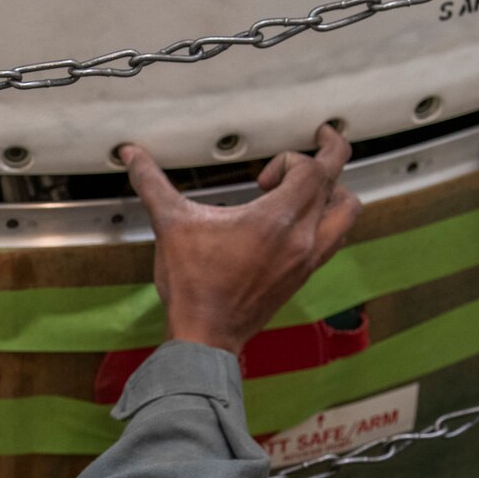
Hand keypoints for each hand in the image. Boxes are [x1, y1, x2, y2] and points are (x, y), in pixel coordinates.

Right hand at [122, 126, 361, 353]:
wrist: (206, 334)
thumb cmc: (194, 284)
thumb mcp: (171, 226)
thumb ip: (153, 184)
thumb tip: (131, 155)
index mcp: (278, 220)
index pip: (314, 169)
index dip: (290, 160)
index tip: (263, 175)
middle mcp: (303, 238)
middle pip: (340, 187)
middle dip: (330, 160)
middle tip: (321, 143)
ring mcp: (308, 259)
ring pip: (347, 215)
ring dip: (333, 194)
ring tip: (307, 189)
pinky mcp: (303, 275)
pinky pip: (333, 239)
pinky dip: (325, 222)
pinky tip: (295, 224)